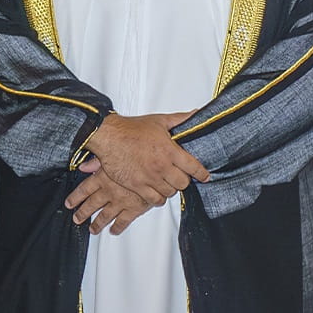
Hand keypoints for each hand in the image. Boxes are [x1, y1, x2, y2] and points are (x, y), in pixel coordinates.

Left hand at [64, 160, 155, 233]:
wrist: (155, 168)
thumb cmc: (136, 157)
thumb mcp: (113, 153)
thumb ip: (96, 161)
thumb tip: (82, 166)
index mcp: (102, 177)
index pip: (84, 190)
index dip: (75, 198)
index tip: (69, 204)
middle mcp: (108, 191)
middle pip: (91, 205)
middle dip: (83, 213)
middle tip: (77, 219)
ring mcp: (120, 202)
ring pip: (105, 216)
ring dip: (97, 224)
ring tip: (92, 229)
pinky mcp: (133, 209)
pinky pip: (123, 221)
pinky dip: (117, 227)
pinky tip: (113, 231)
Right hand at [81, 112, 207, 205]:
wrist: (109, 136)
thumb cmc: (131, 129)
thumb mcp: (159, 120)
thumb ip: (180, 119)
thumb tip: (196, 113)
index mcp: (169, 150)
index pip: (193, 167)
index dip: (202, 173)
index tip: (204, 176)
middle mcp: (161, 166)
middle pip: (183, 183)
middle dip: (183, 180)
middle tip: (179, 176)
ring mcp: (149, 177)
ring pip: (170, 192)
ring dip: (170, 188)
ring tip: (167, 183)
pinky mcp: (137, 186)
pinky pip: (154, 200)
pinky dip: (158, 198)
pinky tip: (156, 192)